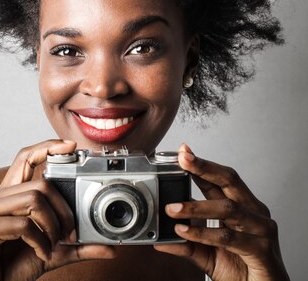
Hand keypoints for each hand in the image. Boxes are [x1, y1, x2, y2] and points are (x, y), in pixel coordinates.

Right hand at [0, 139, 114, 280]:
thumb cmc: (10, 269)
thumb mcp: (49, 253)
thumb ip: (74, 248)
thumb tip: (109, 248)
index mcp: (6, 197)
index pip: (24, 158)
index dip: (47, 148)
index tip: (71, 147)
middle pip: (40, 183)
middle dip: (64, 210)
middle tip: (69, 236)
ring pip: (33, 199)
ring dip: (52, 226)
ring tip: (51, 246)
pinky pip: (22, 224)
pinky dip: (40, 241)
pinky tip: (40, 254)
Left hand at [154, 144, 289, 280]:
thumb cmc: (240, 269)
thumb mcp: (206, 254)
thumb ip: (186, 244)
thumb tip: (159, 240)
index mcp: (242, 207)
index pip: (221, 179)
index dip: (202, 164)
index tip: (183, 151)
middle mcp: (254, 212)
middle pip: (230, 181)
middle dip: (204, 168)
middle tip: (183, 160)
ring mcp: (260, 229)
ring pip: (227, 208)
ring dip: (196, 207)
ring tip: (171, 209)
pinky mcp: (261, 249)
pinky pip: (229, 236)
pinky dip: (203, 233)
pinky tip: (184, 232)